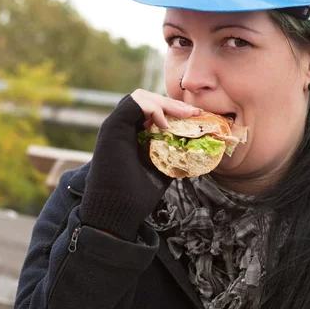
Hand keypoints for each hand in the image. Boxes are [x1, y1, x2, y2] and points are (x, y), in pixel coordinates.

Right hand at [79, 90, 198, 240]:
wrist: (116, 211)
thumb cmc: (136, 196)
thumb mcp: (161, 170)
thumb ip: (171, 156)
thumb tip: (193, 150)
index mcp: (132, 135)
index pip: (153, 110)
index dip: (175, 110)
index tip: (196, 116)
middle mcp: (123, 127)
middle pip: (149, 100)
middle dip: (175, 104)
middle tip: (195, 113)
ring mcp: (116, 125)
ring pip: (141, 97)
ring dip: (166, 104)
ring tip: (183, 116)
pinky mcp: (113, 127)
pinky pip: (135, 103)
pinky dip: (153, 109)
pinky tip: (165, 125)